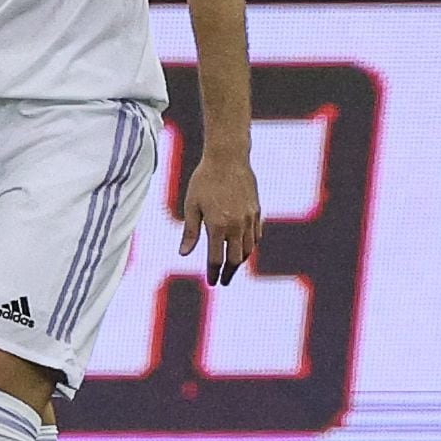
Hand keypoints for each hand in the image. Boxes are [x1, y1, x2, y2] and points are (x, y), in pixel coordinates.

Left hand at [179, 151, 260, 285]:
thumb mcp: (191, 205)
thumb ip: (189, 232)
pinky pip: (256, 236)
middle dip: (229, 273)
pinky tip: (244, 248)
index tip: (211, 282)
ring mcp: (249, 219)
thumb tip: (184, 254)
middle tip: (222, 281)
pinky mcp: (257, 211)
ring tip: (232, 267)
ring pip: (249, 249)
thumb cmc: (204, 180)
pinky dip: (251, 246)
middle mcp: (236, 226)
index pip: (216, 259)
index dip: (213, 273)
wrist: (228, 158)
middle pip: (236, 259)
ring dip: (240, 261)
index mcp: (218, 226)